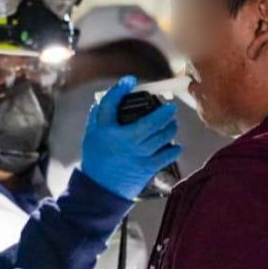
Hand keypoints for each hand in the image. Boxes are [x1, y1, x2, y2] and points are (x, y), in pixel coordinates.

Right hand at [81, 75, 182, 200]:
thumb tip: (115, 94)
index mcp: (107, 131)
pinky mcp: (147, 167)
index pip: (112, 104)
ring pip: (162, 137)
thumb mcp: (92, 134)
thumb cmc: (96, 157)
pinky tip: (175, 145)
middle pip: (150, 122)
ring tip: (172, 124)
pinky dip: (174, 149)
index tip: (130, 79)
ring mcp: (138, 155)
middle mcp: (124, 141)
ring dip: (171, 128)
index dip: (121, 89)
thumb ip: (101, 114)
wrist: (99, 188)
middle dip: (165, 112)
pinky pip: (166, 155)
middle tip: (171, 108)